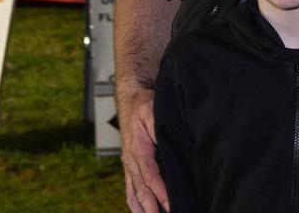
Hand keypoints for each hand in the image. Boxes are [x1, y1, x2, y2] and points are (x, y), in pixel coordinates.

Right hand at [118, 85, 168, 212]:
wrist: (132, 97)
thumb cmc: (145, 104)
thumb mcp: (152, 111)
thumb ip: (158, 127)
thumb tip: (164, 142)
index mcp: (138, 149)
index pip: (150, 176)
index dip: (160, 192)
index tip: (170, 205)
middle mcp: (130, 160)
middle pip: (141, 189)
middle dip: (151, 207)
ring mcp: (129, 164)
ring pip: (134, 192)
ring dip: (143, 208)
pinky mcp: (130, 164)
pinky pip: (130, 187)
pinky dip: (135, 202)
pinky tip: (142, 211)